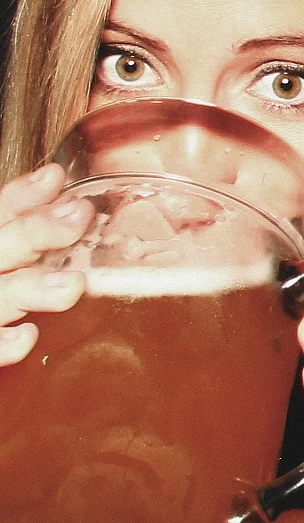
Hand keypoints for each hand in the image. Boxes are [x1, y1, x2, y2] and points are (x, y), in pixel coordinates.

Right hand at [0, 166, 93, 365]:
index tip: (56, 178)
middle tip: (77, 217)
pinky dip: (2, 344)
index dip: (22, 197)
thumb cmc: (4, 278)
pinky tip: (28, 338)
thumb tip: (54, 179)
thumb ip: (22, 220)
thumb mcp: (9, 250)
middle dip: (33, 231)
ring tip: (71, 285)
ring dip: (31, 289)